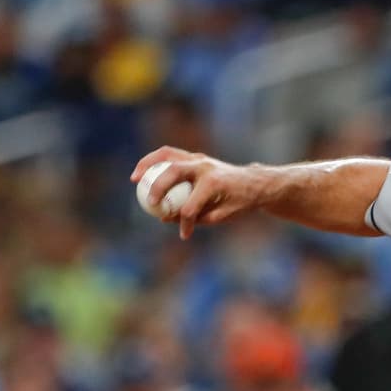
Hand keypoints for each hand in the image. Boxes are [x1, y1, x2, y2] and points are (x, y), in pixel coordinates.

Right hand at [132, 146, 264, 238]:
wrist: (255, 183)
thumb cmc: (240, 202)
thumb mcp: (225, 215)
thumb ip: (198, 217)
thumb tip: (168, 218)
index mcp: (214, 184)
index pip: (192, 206)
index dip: (186, 222)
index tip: (184, 235)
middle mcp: (205, 167)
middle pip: (174, 173)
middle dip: (158, 187)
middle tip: (149, 202)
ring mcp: (199, 159)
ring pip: (168, 155)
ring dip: (148, 164)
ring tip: (135, 179)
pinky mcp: (195, 157)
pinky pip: (170, 155)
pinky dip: (155, 161)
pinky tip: (144, 173)